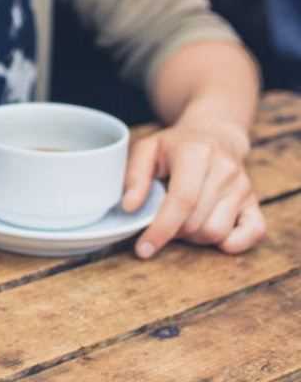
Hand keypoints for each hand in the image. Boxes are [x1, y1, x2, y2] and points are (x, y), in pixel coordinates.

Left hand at [123, 120, 264, 257]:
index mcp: (197, 153)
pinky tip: (213, 236)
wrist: (215, 134)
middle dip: (173, 232)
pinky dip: (232, 243)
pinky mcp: (254, 202)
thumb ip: (134, 176)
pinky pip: (253, 233)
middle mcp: (225, 170)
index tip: (144, 249)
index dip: (162, 229)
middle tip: (162, 220)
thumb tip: (129, 207)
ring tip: (183, 220)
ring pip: (217, 232)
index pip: (183, 200)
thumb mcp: (147, 149)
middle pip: (197, 222)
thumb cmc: (175, 146)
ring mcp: (243, 187)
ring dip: (194, 237)